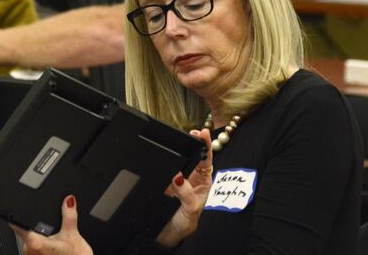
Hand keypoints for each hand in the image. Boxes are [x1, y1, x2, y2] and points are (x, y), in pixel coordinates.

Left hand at [11, 195, 92, 254]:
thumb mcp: (72, 234)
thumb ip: (69, 215)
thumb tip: (68, 201)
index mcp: (35, 243)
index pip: (17, 226)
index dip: (14, 216)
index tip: (13, 211)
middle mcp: (29, 252)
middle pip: (24, 233)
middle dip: (34, 228)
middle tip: (49, 229)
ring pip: (29, 242)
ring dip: (38, 238)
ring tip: (54, 242)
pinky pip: (34, 250)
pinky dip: (41, 247)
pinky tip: (53, 248)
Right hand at [156, 128, 213, 247]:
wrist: (170, 235)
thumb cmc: (186, 224)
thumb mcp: (190, 209)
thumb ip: (185, 194)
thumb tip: (177, 177)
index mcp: (203, 183)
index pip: (206, 159)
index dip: (205, 145)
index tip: (203, 132)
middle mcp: (191, 179)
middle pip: (192, 156)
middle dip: (191, 143)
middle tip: (191, 133)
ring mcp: (177, 181)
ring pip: (177, 162)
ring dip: (175, 156)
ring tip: (175, 147)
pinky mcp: (164, 184)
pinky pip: (163, 172)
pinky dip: (161, 168)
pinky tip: (161, 166)